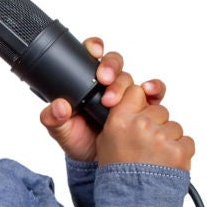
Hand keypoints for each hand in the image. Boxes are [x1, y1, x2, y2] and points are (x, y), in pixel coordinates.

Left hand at [39, 36, 164, 162]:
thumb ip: (53, 118)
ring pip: (130, 77)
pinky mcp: (143, 106)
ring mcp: (126, 93)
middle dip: (110, 67)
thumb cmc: (78, 140)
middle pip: (114, 62)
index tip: (93, 52)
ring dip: (124, 85)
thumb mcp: (61, 130)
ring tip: (113, 100)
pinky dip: (154, 88)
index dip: (94, 46)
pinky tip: (149, 93)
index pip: (91, 54)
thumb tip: (59, 106)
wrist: (96, 160)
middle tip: (103, 80)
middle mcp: (108, 83)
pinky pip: (154, 91)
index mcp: (86, 80)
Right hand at [94, 80, 194, 170]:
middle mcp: (141, 125)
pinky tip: (165, 164)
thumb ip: (120, 119)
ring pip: (174, 126)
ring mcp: (162, 137)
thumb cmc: (118, 176)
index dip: (139, 102)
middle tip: (145, 145)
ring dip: (168, 139)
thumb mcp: (106, 142)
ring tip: (154, 159)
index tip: (139, 112)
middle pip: (158, 110)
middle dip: (155, 124)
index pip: (135, 91)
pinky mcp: (179, 150)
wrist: (132, 203)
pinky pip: (186, 141)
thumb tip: (134, 103)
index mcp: (120, 120)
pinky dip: (179, 152)